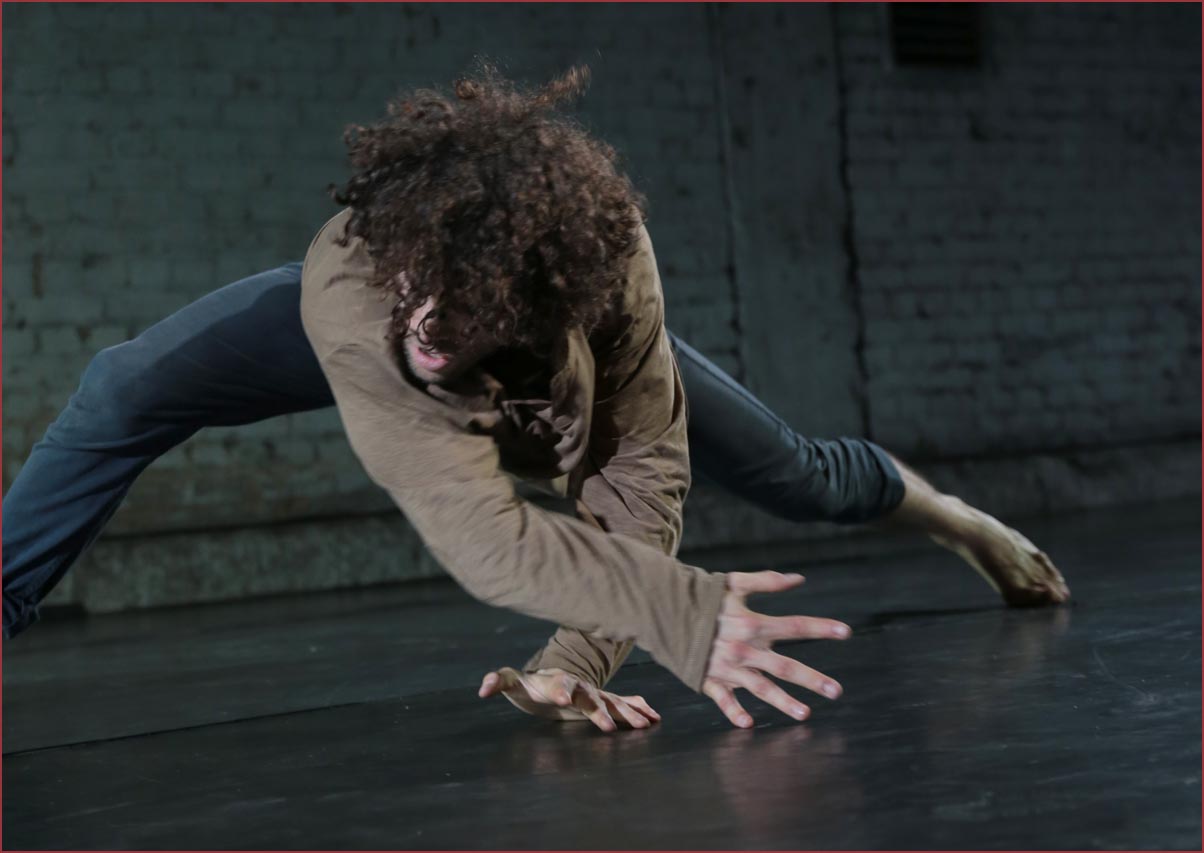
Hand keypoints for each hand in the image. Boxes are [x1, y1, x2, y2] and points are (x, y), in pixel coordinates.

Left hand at [478, 666, 660, 732]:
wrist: (550, 680)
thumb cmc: (530, 685)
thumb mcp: (513, 684)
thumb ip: (498, 681)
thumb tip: (482, 689)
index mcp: (557, 681)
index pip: (559, 684)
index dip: (561, 690)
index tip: (563, 700)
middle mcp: (579, 686)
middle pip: (591, 697)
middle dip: (599, 710)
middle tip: (607, 726)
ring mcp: (594, 693)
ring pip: (613, 702)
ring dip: (628, 713)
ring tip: (645, 725)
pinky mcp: (603, 701)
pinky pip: (625, 703)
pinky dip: (639, 708)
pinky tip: (655, 717)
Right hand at [702, 571, 849, 728]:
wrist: (664, 610)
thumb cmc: (702, 596)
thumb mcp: (734, 583)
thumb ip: (766, 581)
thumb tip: (798, 578)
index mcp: (752, 623)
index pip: (794, 626)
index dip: (821, 628)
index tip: (846, 632)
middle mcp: (744, 648)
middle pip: (784, 666)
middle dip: (812, 679)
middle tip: (837, 691)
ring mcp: (727, 667)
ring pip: (761, 688)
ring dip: (784, 702)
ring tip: (806, 714)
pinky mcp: (709, 680)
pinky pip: (724, 700)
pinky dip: (735, 712)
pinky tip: (749, 724)